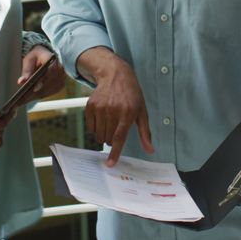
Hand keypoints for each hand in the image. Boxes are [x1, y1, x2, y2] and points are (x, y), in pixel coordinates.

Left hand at [18, 46, 65, 104]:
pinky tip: (31, 98)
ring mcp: (62, 77)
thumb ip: (26, 70)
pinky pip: (51, 92)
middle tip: (22, 100)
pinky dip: (41, 95)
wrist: (46, 55)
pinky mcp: (61, 84)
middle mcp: (61, 69)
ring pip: (50, 90)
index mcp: (54, 60)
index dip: (42, 81)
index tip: (34, 89)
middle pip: (49, 84)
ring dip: (37, 96)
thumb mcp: (29, 60)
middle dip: (35, 93)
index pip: (50, 71)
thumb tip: (21, 82)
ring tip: (23, 101)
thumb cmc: (36, 56)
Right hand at [78, 47, 154, 165]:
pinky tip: (102, 117)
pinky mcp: (90, 106)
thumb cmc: (132, 94)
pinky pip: (90, 128)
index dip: (115, 152)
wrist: (115, 74)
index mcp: (127, 112)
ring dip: (104, 134)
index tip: (110, 164)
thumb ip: (145, 132)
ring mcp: (100, 107)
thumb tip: (150, 150)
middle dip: (113, 139)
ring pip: (99, 135)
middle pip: (108, 138)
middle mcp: (112, 110)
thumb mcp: (142, 111)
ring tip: (110, 121)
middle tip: (117, 127)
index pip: (119, 137)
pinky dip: (96, 128)